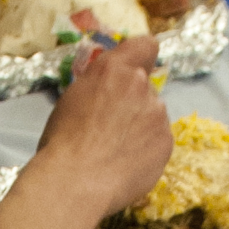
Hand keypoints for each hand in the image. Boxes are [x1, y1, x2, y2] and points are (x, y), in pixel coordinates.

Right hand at [31, 36, 173, 211]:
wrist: (75, 183)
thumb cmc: (62, 142)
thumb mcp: (73, 98)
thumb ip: (99, 88)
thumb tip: (108, 94)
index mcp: (113, 69)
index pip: (145, 45)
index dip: (141, 57)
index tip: (133, 72)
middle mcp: (140, 85)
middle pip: (144, 88)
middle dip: (132, 103)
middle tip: (110, 129)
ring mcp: (157, 113)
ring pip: (153, 115)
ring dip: (140, 128)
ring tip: (115, 152)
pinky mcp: (166, 142)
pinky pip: (158, 141)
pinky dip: (146, 151)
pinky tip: (126, 165)